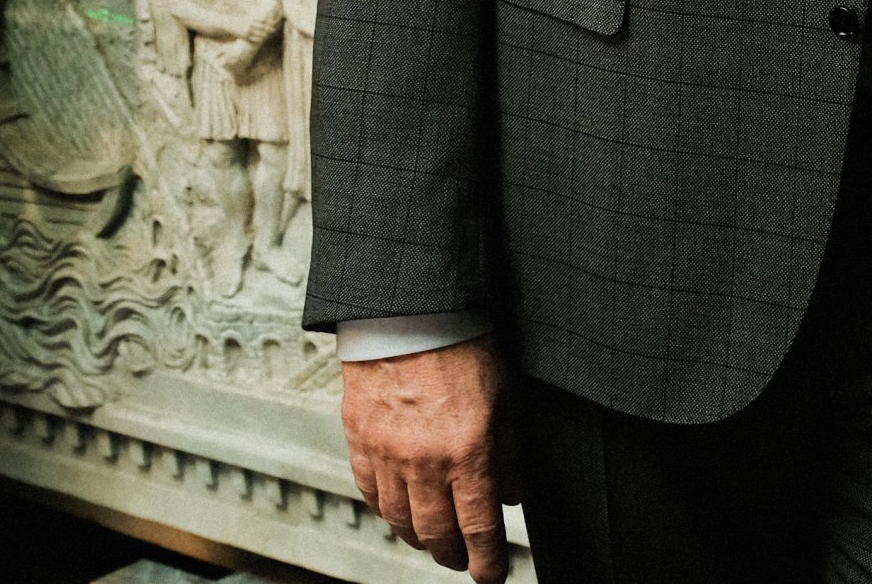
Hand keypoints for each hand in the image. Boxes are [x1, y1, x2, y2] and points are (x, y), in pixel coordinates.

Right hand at [341, 336, 512, 579]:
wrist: (408, 313)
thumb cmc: (460, 346)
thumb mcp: (505, 399)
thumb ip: (510, 454)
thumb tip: (511, 496)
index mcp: (467, 453)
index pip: (478, 529)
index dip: (486, 562)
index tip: (490, 575)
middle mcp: (424, 462)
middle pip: (436, 535)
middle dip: (452, 556)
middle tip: (461, 559)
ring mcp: (387, 455)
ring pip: (399, 522)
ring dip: (419, 538)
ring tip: (432, 538)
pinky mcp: (360, 441)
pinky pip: (369, 494)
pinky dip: (386, 511)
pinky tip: (398, 509)